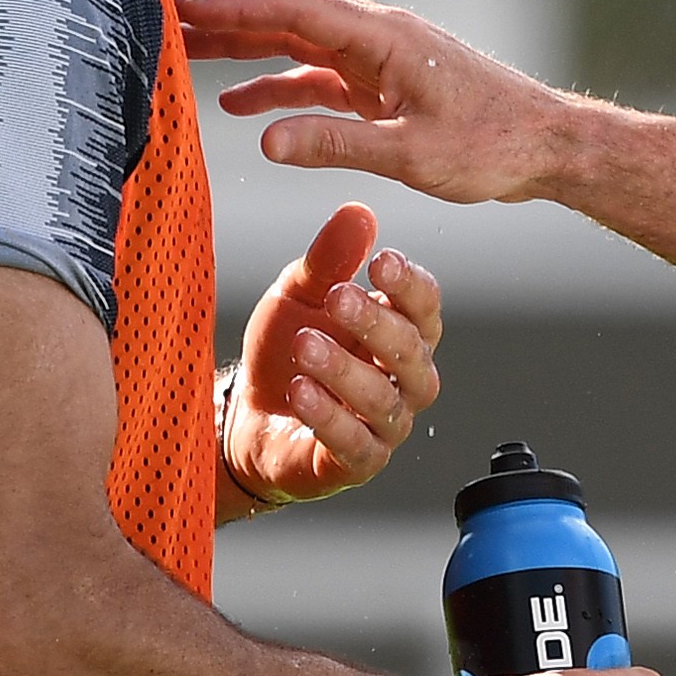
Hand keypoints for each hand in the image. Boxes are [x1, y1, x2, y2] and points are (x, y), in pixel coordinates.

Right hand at [175, 0, 574, 204]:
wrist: (546, 144)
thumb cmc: (492, 147)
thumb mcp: (412, 155)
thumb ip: (335, 144)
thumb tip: (261, 138)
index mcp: (383, 37)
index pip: (290, 8)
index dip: (228, 5)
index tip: (172, 3)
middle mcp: (375, 33)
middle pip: (283, 7)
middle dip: (221, 9)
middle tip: (157, 12)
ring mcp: (376, 54)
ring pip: (294, 36)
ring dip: (240, 41)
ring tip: (177, 50)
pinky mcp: (380, 81)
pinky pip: (314, 73)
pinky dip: (274, 81)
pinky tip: (235, 102)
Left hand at [224, 201, 441, 507]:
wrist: (249, 415)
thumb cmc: (287, 350)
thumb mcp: (300, 294)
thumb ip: (329, 259)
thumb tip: (359, 213)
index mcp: (403, 331)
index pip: (425, 306)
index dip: (409, 284)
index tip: (382, 261)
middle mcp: (406, 379)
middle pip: (411, 351)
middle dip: (376, 322)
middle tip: (339, 296)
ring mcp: (387, 425)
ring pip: (385, 399)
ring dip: (345, 369)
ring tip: (305, 344)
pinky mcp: (359, 462)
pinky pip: (356, 444)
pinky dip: (329, 416)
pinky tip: (301, 390)